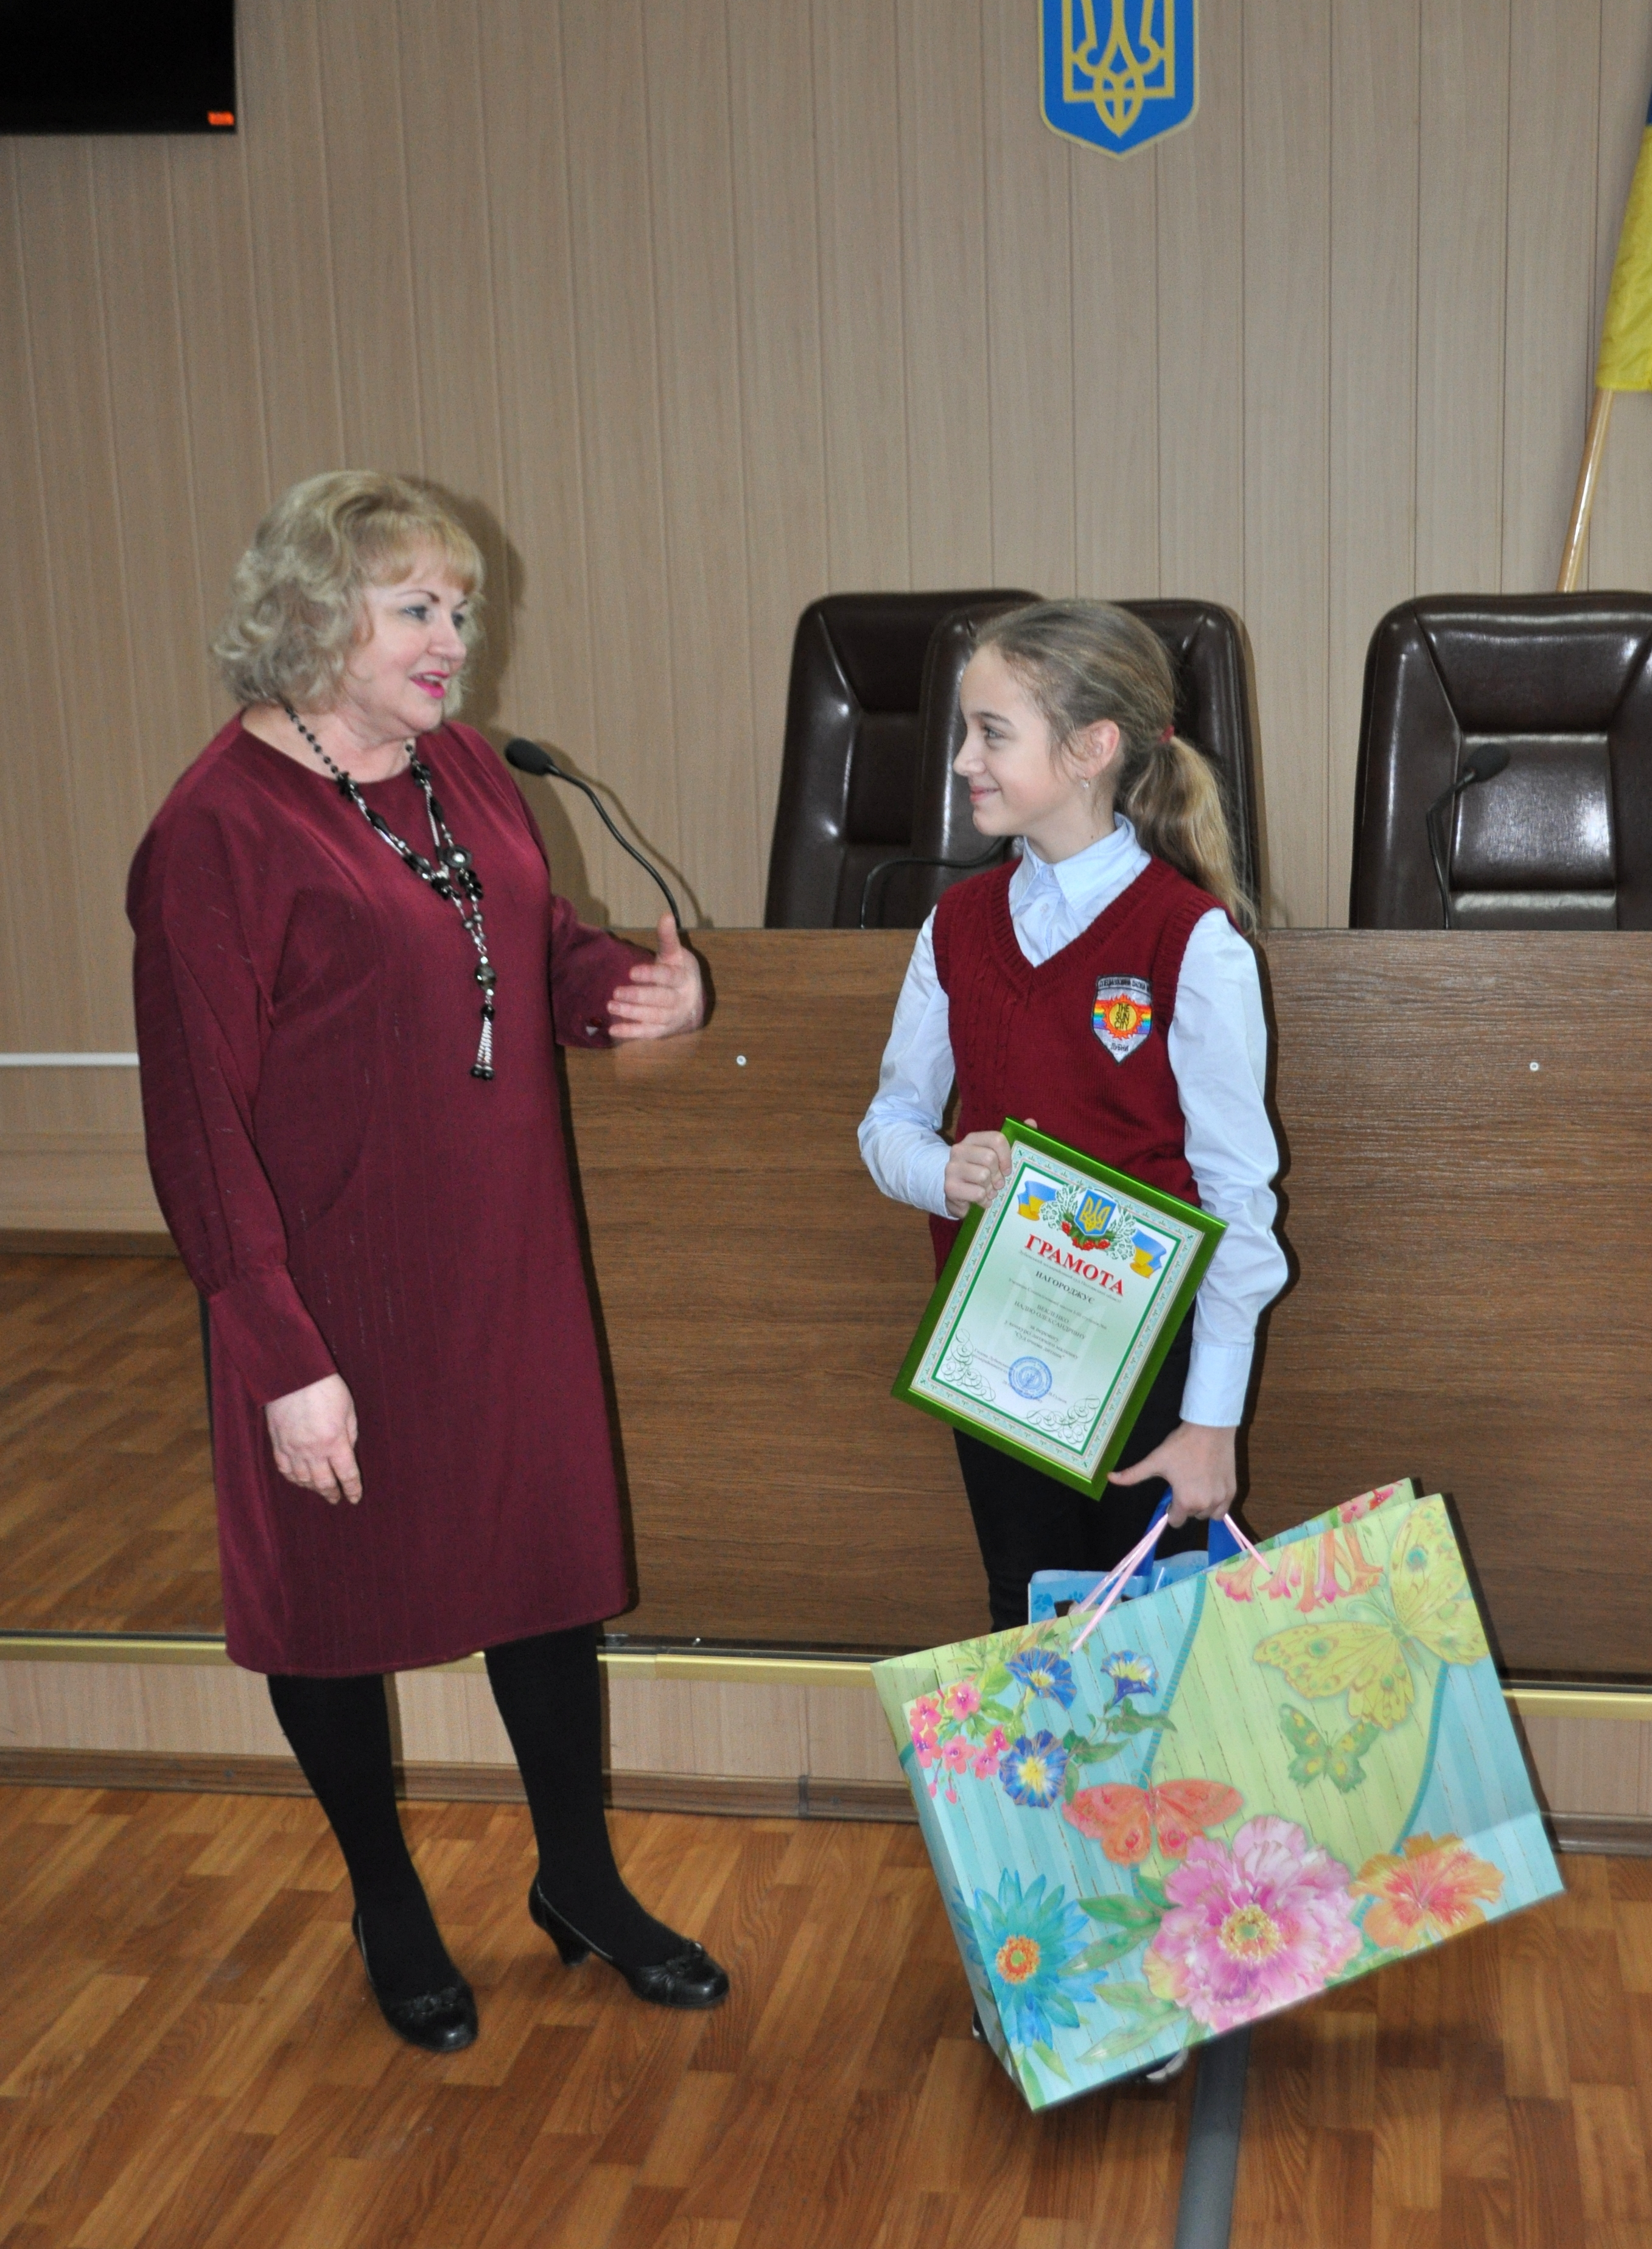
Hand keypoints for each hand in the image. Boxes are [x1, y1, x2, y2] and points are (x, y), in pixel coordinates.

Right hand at [266, 1374, 361, 1504]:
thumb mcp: (349, 1409)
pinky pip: (284, 1469)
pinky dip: (293, 1478)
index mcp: (335, 1441)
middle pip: (323, 1482)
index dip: (352, 1489)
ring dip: (313, 1488)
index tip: (355, 1498)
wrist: (293, 1374)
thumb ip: (350, 1434)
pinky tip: (299, 1480)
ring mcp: (292, 1449)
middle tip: (336, 1498)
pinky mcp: (277, 1443)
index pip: (347, 1474)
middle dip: (332, 1493)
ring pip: (302, 1480)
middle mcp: (313, 1450)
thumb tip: (348, 1451)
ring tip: (320, 1490)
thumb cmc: (325, 1388)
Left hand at [607, 912, 704, 1040]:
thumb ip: (668, 938)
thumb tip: (665, 915)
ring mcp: (672, 1017)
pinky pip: (648, 1033)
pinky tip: (614, 1030)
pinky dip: (632, 1033)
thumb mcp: (675, 954)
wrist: (693, 1002)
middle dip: (638, 996)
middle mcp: (681, 1000)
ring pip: (653, 1017)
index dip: (651, 975)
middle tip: (616, 991)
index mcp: (684, 978)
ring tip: (611, 1006)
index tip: (631, 972)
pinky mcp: (663, 1030)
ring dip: (632, 1013)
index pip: (668, 977)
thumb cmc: (680, 973)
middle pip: (661, 999)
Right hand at [944, 1130, 1013, 1218]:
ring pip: (983, 1176)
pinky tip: (981, 1200)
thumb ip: (1014, 1140)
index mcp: (973, 1139)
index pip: (996, 1139)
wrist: (957, 1194)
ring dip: (990, 1189)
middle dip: (998, 1175)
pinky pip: (977, 1193)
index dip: (1007, 1156)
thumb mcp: (996, 1157)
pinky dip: (984, 1200)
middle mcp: (959, 1150)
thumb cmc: (981, 1173)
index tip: (1008, 1169)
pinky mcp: (950, 1187)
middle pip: (990, 1158)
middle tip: (998, 1184)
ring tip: (988, 1191)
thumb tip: (1031, 1122)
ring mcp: (952, 1168)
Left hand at [1109, 1422, 1235, 1529]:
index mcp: (1185, 1502)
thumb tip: (1109, 1478)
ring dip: (1201, 1506)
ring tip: (1197, 1485)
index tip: (1172, 1492)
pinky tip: (1210, 1488)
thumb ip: (1133, 1475)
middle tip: (1184, 1483)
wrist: (1210, 1428)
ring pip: (1208, 1514)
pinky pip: (1223, 1509)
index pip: (1175, 1521)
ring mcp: (1222, 1499)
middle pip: (1191, 1516)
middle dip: (1186, 1505)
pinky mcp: (1232, 1491)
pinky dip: (1217, 1504)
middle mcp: (1205, 1505)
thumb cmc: (1181, 1445)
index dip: (1171, 1509)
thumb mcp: (1155, 1461)